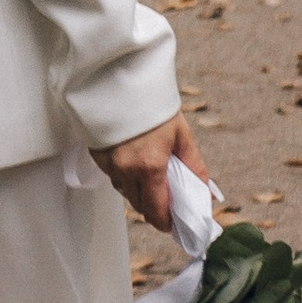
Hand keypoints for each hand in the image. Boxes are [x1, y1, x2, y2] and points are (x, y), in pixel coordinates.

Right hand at [92, 110, 209, 232]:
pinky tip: (132, 160)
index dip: (165, 222)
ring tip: (149, 174)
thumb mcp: (181, 135)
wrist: (122, 78)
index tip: (173, 223)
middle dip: (153, 206)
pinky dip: (123, 175)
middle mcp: (126, 169)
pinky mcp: (96, 155)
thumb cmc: (154, 104)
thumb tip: (205, 193)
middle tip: (165, 198)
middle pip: (139, 205)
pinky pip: (112, 176)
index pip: (156, 212)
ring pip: (124, 192)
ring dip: (137, 191)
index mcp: (150, 166)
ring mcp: (108, 163)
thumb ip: (193, 167)